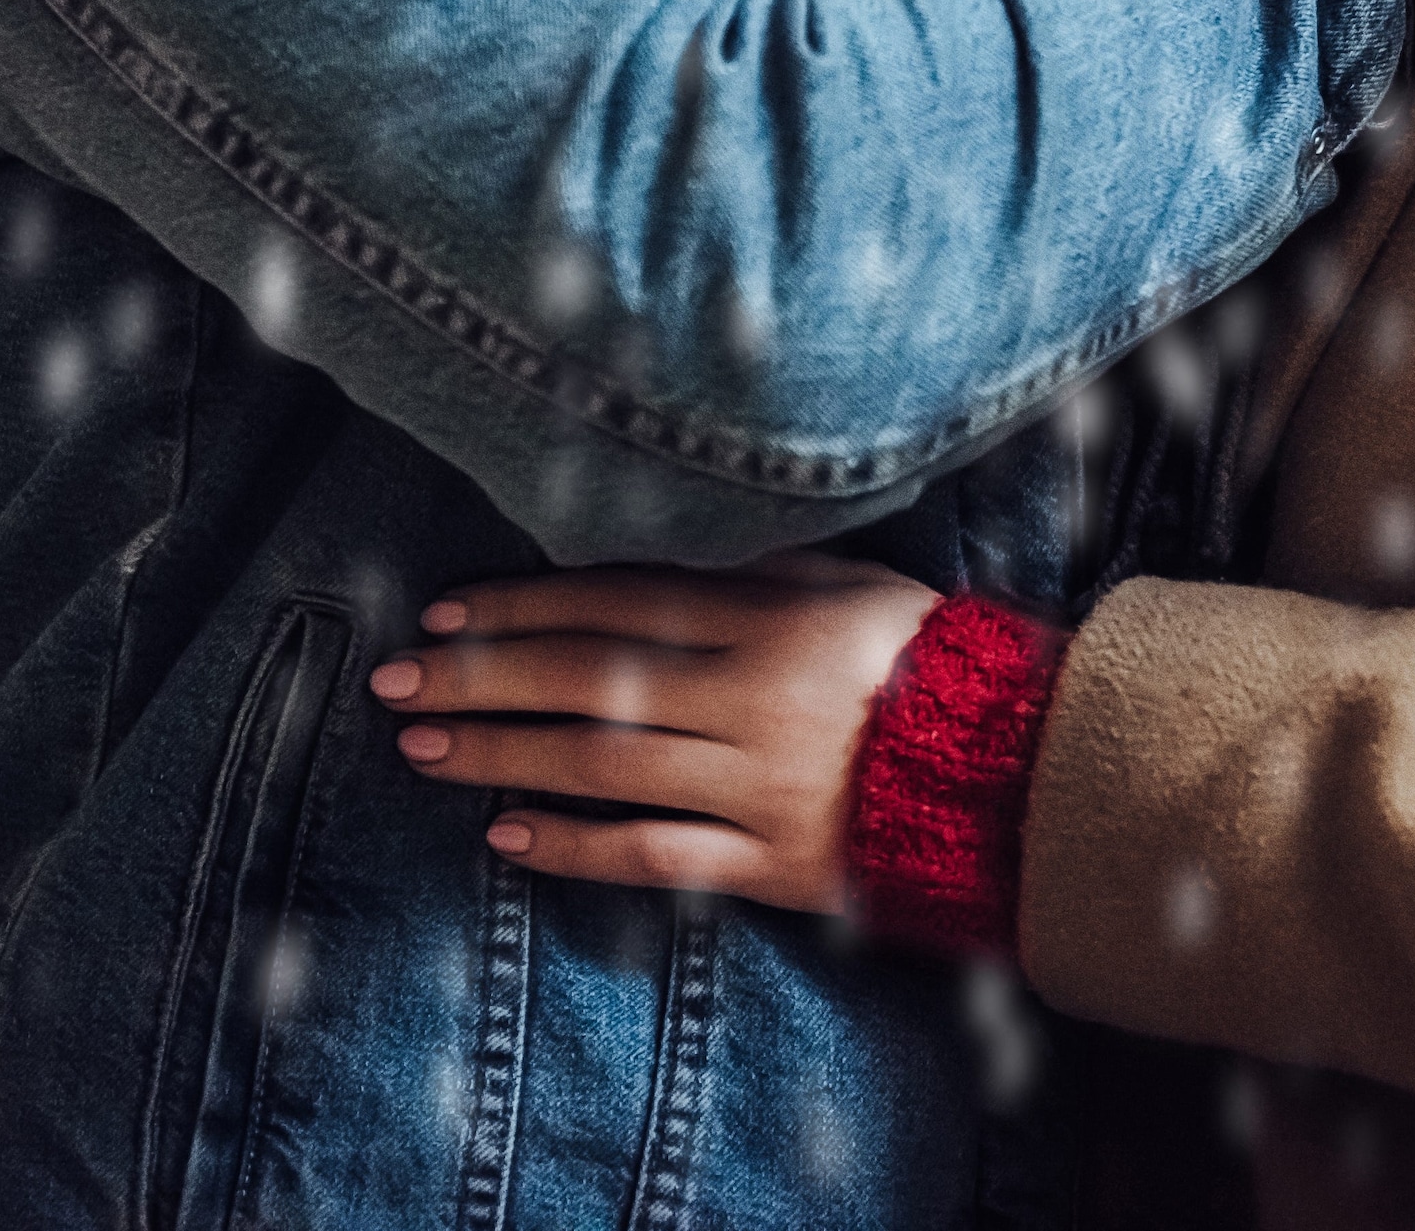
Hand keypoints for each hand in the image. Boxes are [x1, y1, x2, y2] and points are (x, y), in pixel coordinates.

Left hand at [368, 554, 937, 914]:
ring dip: (505, 757)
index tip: (444, 612)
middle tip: (397, 682)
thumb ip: (748, 569)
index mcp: (767, 622)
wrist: (1018, 772)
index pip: (615, 606)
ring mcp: (757, 789)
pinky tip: (507, 837)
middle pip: (589, 684)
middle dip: (482, 680)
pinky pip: (657, 857)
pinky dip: (577, 848)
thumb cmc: (926, 658)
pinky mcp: (772, 865)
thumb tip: (641, 550)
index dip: (521, 607)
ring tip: (426, 750)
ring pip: (605, 768)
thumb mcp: (844, 583)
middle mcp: (750, 702)